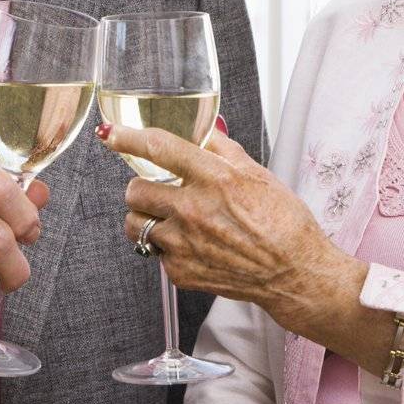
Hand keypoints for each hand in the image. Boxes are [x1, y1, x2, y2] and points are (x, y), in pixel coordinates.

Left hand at [101, 125, 356, 328]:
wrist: (293, 273)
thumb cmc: (283, 222)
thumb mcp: (257, 174)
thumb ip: (221, 150)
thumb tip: (201, 130)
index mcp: (215, 179)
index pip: (159, 149)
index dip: (127, 137)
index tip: (109, 132)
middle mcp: (194, 211)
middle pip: (134, 190)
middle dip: (142, 186)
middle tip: (158, 189)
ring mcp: (184, 245)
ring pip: (135, 223)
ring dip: (146, 216)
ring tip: (169, 217)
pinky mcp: (180, 272)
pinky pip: (154, 252)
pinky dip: (166, 246)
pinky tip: (192, 244)